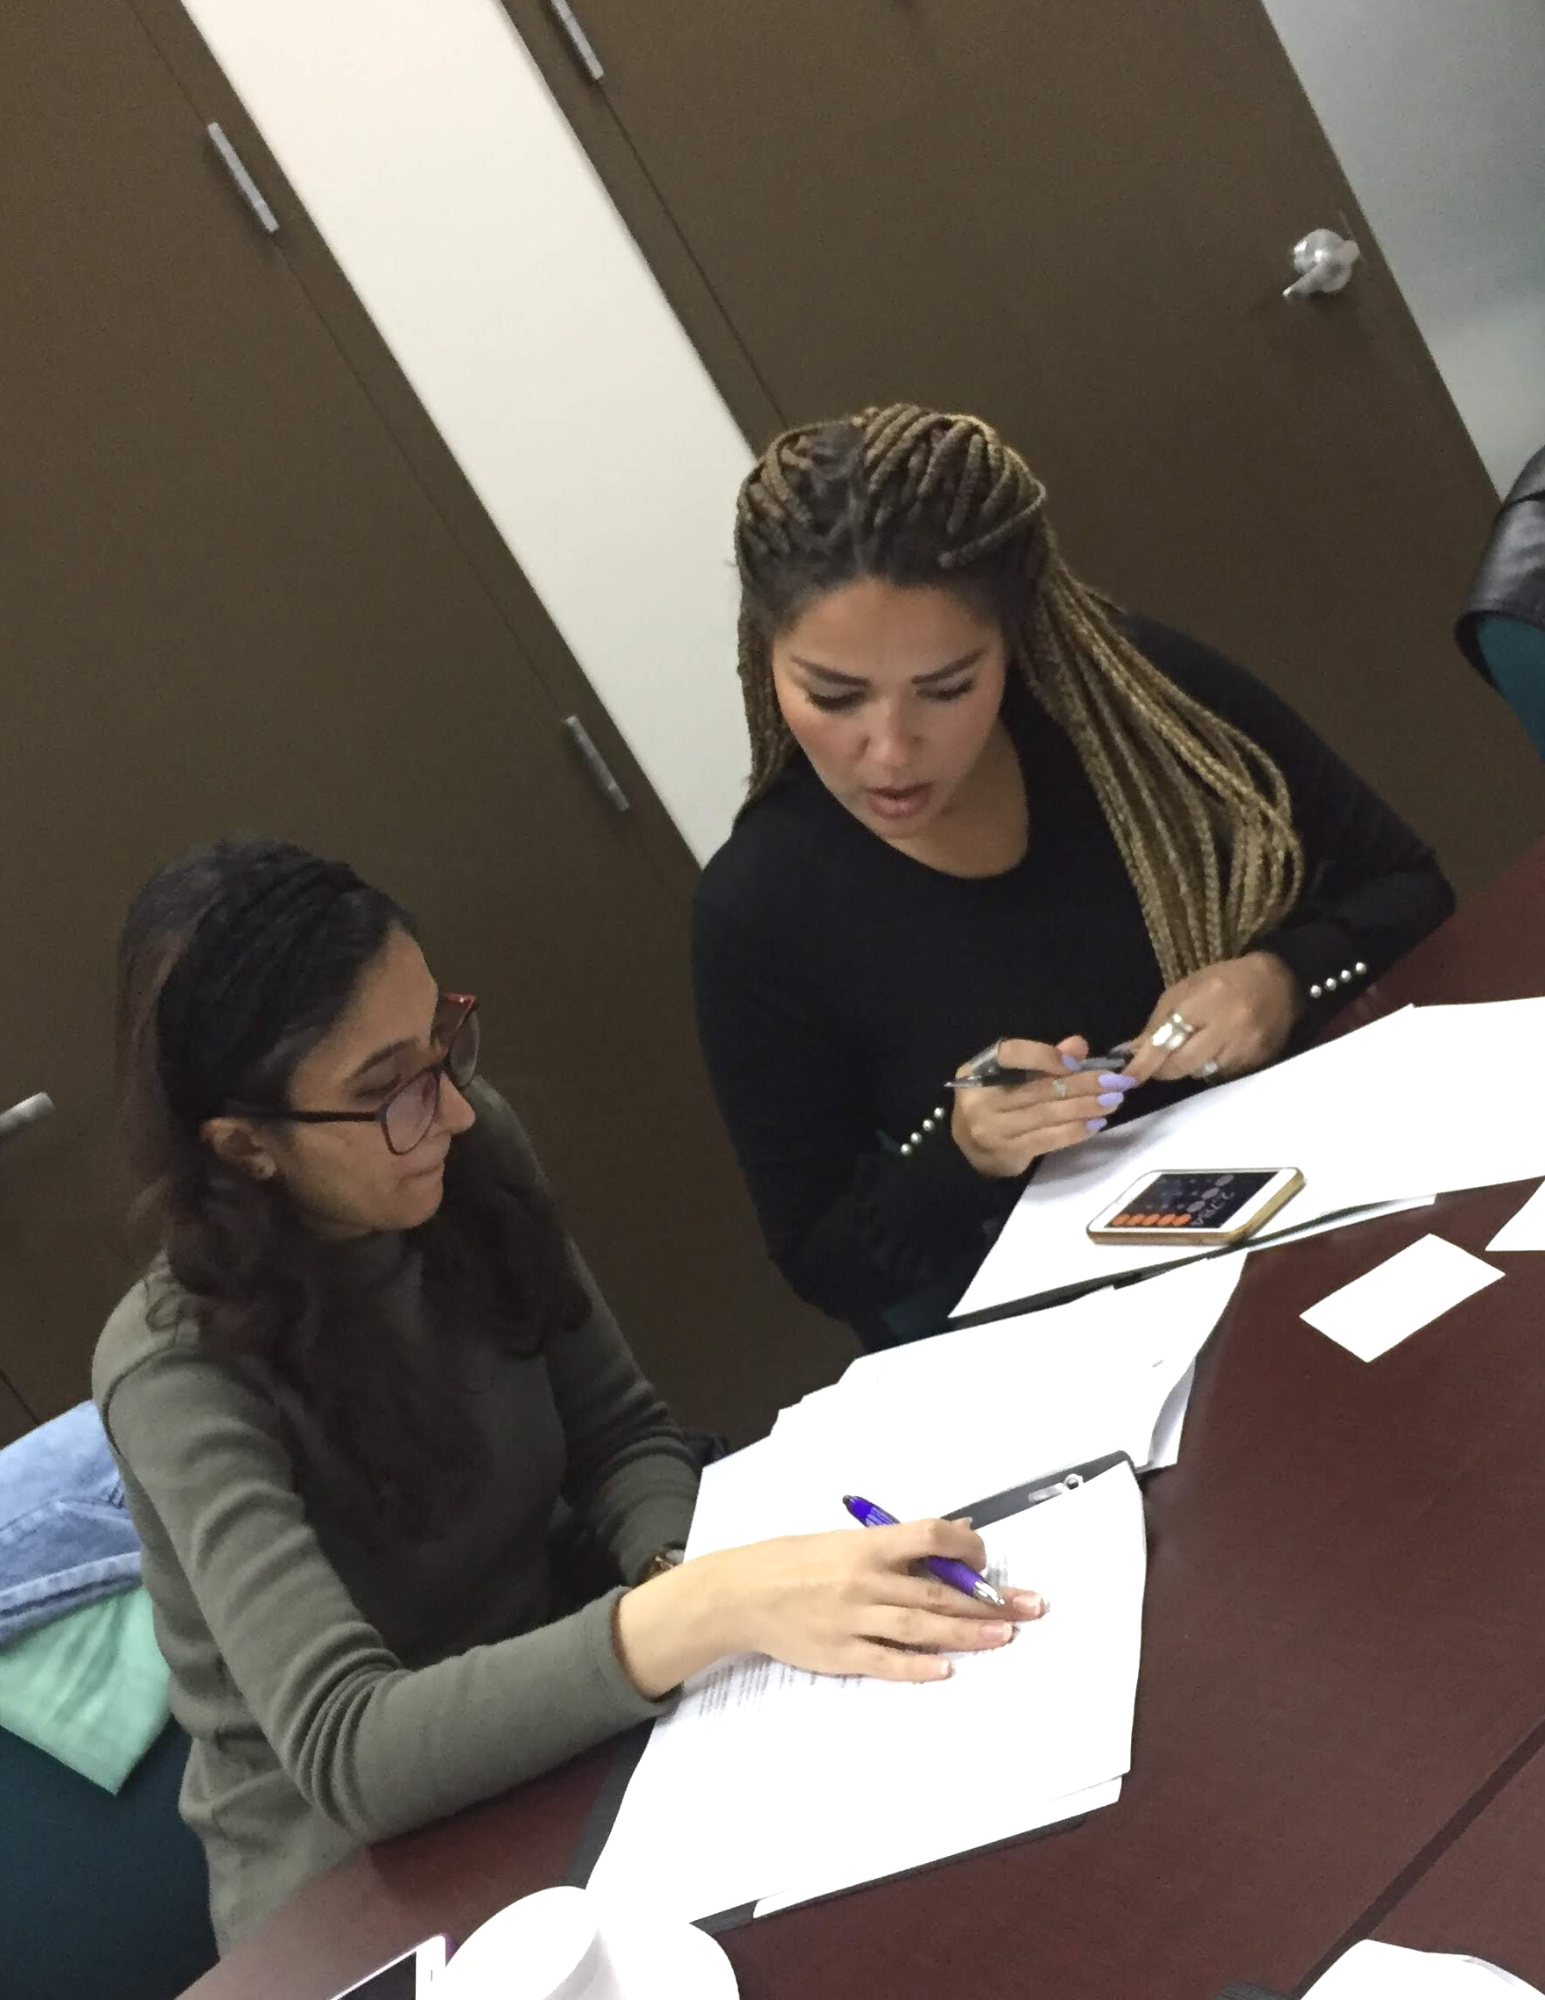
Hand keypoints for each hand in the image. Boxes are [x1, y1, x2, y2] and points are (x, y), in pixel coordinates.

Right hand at [613, 1519, 1046, 1695]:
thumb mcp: (842, 1540)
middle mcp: (865, 1581)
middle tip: (1029, 1607)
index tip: (985, 1561)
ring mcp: (854, 1620)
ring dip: (968, 1634)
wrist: (741, 1593)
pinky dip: (920, 1666)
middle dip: (989, 1600)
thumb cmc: (793, 1561)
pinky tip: (948, 1668)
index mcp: (866, 1545)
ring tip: (1005, 1636)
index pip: (931, 1537)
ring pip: (923, 1627)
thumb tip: (949, 1544)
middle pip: (939, 1590)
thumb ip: (892, 1547)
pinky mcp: (842, 1654)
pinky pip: (889, 1661)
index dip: (966, 1548)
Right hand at [950, 1035, 1139, 1178]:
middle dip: (1082, 1083)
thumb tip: (1079, 1045)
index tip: (1077, 1061)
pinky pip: (1049, 1139)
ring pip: (1048, 1114)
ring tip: (1113, 1100)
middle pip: (1038, 1088)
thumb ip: (1044, 1059)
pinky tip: (1096, 1123)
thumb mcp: (1011, 1076)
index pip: (1010, 1054)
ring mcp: (992, 1128)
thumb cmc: (995, 1103)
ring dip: (1085, 1107)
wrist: (970, 1149)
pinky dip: (1075, 1130)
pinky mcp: (1008, 1151)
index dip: (1045, 1056)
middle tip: (1115, 1081)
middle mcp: (981, 1099)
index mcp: (978, 1070)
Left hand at [1122, 952, 1301, 1084]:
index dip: (1145, 1062)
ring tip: (1198, 1044)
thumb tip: (1134, 1051)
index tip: (1128, 1077)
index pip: (1167, 1039)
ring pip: (1201, 1072)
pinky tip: (1219, 1048)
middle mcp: (1226, 1026)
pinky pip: (1223, 1074)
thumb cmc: (1225, 981)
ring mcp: (1244, 1047)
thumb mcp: (1187, 989)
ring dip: (1190, 1065)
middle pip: (1182, 1064)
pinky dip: (1213, 1066)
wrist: (1279, 983)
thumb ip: (1159, 1021)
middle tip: (1158, 1063)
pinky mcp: (1257, 1061)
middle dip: (1164, 1069)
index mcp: (1204, 1001)